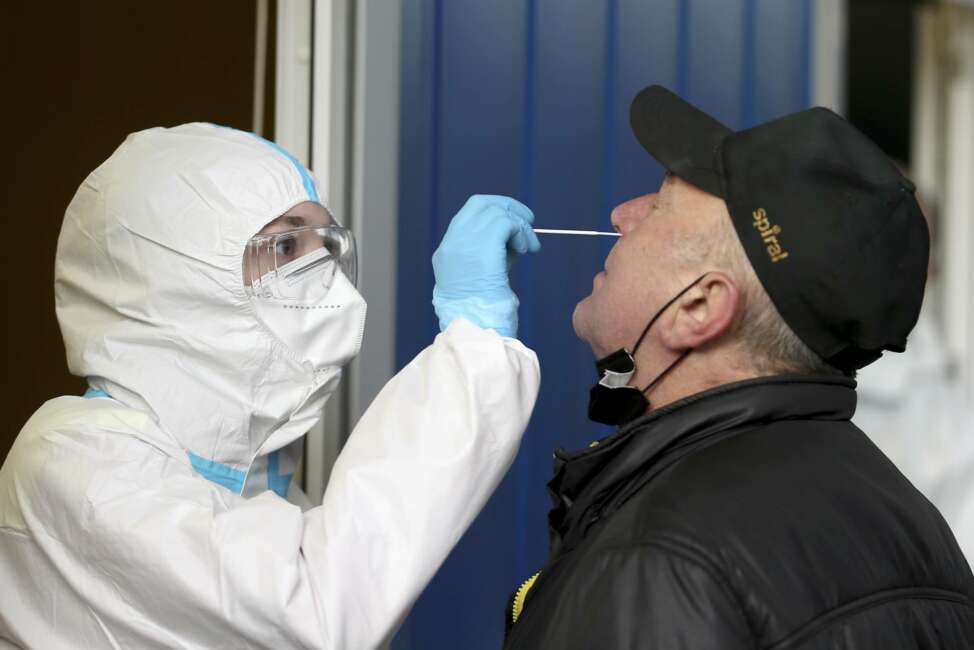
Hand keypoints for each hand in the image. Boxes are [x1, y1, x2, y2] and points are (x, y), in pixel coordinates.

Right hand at [432, 195, 540, 337]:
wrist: (477, 326)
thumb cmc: (482, 311)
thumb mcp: (477, 278)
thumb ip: (486, 256)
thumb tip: (512, 237)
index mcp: (446, 251)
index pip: (468, 215)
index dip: (493, 213)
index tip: (512, 222)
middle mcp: (452, 242)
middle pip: (480, 204)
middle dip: (507, 207)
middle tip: (528, 220)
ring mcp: (465, 242)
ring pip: (497, 212)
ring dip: (520, 225)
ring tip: (529, 246)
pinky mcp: (483, 246)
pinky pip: (506, 223)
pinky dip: (520, 231)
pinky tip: (526, 248)